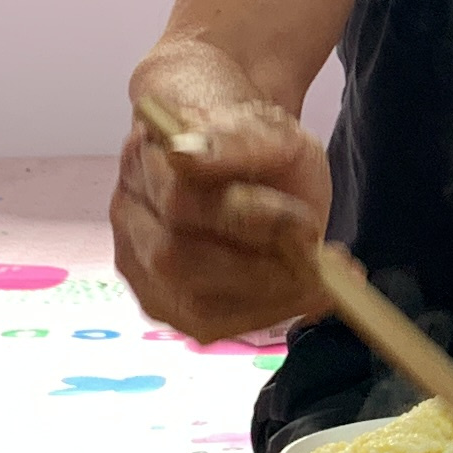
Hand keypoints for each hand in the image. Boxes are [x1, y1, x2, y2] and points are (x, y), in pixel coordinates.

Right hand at [112, 94, 334, 340]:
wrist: (240, 159)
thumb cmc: (253, 144)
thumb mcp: (268, 129)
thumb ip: (237, 141)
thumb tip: (184, 155)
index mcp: (147, 156)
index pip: (181, 198)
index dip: (248, 219)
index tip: (308, 226)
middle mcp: (129, 212)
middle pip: (177, 258)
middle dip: (261, 270)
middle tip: (323, 264)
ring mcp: (138, 261)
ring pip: (191, 301)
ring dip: (268, 300)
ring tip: (322, 283)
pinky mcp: (160, 299)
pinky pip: (205, 323)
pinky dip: (261, 315)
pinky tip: (297, 295)